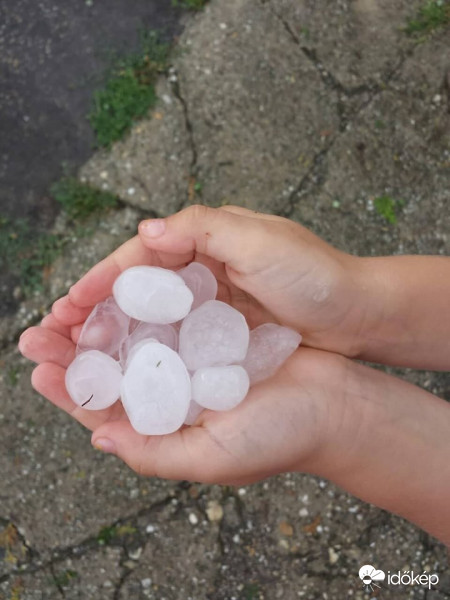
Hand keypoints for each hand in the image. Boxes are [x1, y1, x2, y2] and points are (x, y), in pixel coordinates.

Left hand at [19, 320, 345, 483]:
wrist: (336, 403)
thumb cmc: (280, 436)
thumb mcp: (212, 458)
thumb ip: (153, 454)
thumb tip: (99, 440)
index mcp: (169, 427)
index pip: (106, 409)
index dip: (70, 389)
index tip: (40, 366)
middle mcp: (175, 394)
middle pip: (114, 369)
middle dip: (76, 350)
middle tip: (40, 329)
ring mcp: (194, 360)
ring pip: (137, 338)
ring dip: (104, 323)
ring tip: (72, 306)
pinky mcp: (214, 331)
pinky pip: (172, 316)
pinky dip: (148, 305)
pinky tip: (125, 291)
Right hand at [50, 205, 369, 355]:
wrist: (356, 312)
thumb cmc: (313, 275)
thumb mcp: (260, 241)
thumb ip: (204, 228)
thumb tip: (147, 229)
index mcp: (207, 238)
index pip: (141, 256)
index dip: (101, 278)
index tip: (69, 303)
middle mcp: (203, 265)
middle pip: (139, 287)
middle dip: (98, 307)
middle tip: (59, 333)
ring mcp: (212, 299)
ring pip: (152, 314)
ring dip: (117, 331)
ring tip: (82, 353)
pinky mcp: (223, 327)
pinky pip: (176, 336)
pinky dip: (149, 347)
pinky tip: (128, 365)